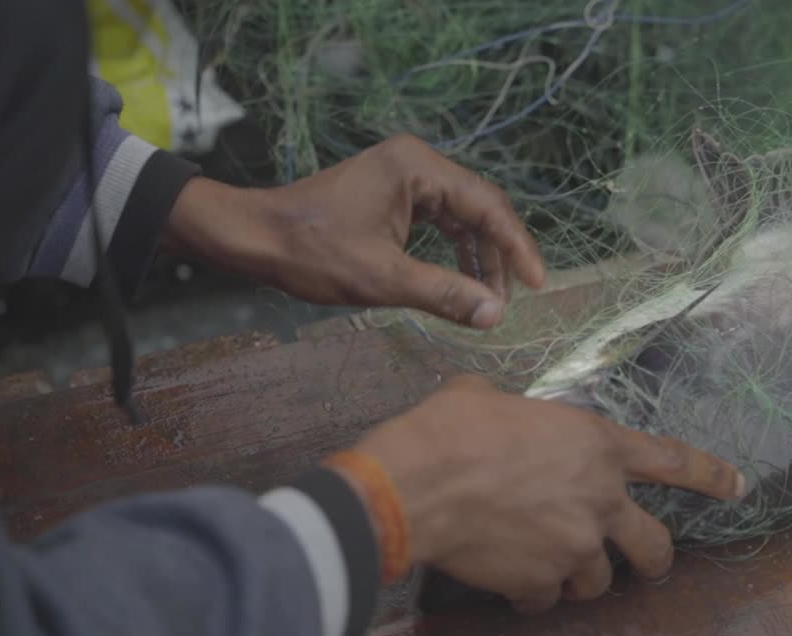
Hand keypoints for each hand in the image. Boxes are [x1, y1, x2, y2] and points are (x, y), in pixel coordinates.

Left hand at [163, 134, 545, 328]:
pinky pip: (441, 221)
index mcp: (417, 168)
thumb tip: (495, 316)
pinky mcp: (394, 194)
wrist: (253, 236)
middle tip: (508, 301)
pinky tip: (461, 282)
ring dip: (477, 257)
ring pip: (462, 217)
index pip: (487, 206)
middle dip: (498, 256)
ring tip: (487, 299)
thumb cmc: (311, 252)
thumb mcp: (382, 279)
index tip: (538, 285)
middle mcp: (417, 163)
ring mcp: (405, 176)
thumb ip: (444, 294)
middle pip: (480, 208)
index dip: (517, 248)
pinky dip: (454, 251)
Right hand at [350, 374, 743, 613]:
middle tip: (646, 564)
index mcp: (597, 446)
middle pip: (654, 546)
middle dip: (655, 559)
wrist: (415, 485)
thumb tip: (504, 418)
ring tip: (547, 563)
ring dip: (579, 575)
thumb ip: (523, 417)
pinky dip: (533, 593)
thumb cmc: (452, 428)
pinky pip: (546, 599)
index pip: (674, 461)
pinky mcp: (540, 583)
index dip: (711, 475)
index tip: (738, 486)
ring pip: (598, 581)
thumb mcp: (493, 399)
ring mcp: (574, 548)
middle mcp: (599, 501)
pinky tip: (510, 580)